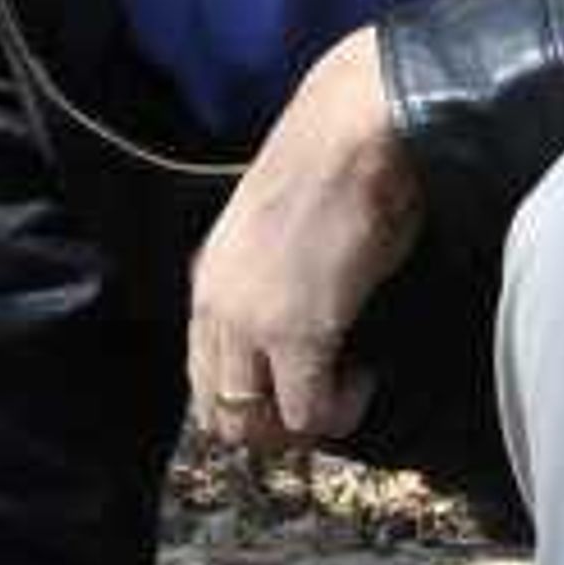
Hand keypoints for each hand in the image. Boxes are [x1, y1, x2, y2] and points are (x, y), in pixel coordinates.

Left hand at [186, 27, 423, 463]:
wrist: (351, 135)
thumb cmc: (330, 170)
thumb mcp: (276, 237)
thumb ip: (269, 286)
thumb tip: (300, 328)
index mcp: (206, 284)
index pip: (202, 379)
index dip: (250, 402)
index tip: (292, 388)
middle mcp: (215, 309)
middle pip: (221, 415)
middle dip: (271, 429)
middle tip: (319, 405)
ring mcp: (251, 326)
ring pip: (255, 425)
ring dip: (302, 424)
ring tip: (342, 389)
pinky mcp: (297, 335)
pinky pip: (308, 413)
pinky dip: (337, 412)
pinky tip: (361, 380)